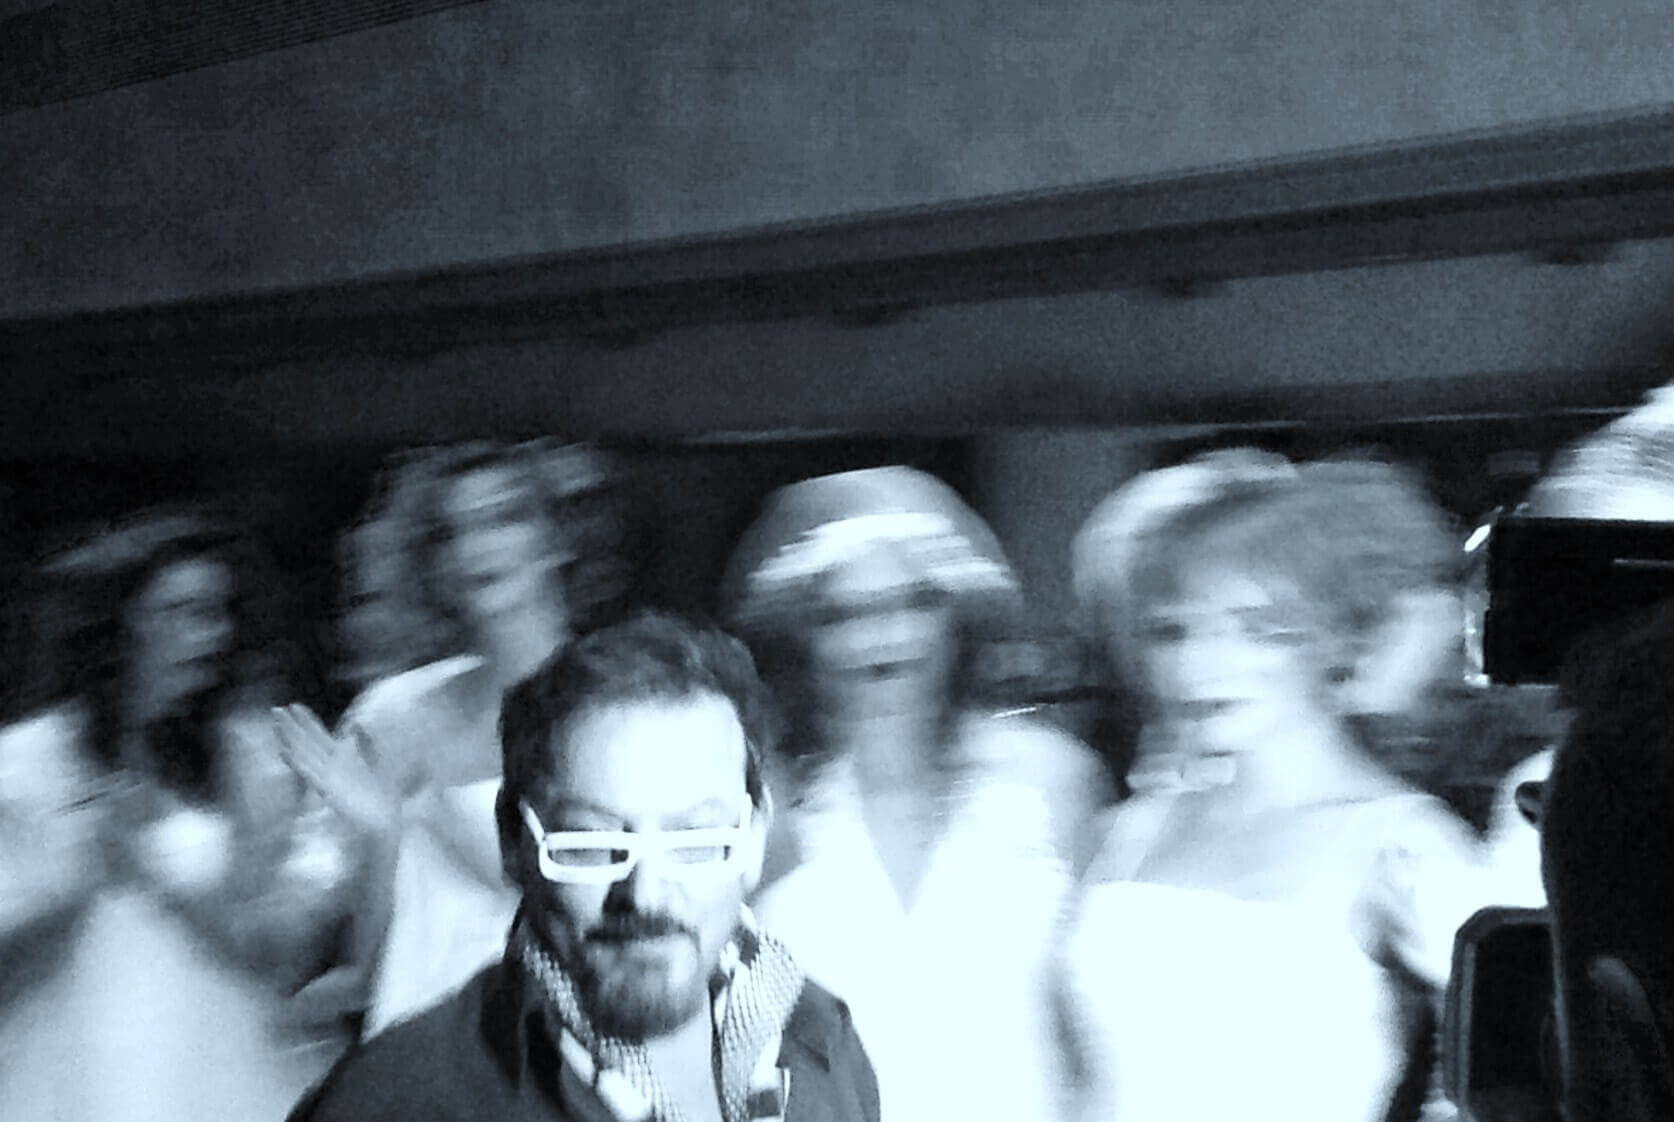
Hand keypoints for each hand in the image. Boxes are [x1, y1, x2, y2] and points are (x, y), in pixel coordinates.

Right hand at [273, 705, 398, 837]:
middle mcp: (332, 768)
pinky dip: (298, 763)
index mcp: (343, 760)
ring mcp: (328, 779)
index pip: (320, 737)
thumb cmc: (382, 800)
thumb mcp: (379, 765)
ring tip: (276, 725)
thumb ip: (369, 745)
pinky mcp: (328, 792)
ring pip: (305, 755)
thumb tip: (357, 723)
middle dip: (293, 727)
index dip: (308, 722)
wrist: (384, 827)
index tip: (294, 705)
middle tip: (276, 710)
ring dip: (290, 740)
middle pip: (308, 743)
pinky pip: (310, 775)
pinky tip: (286, 752)